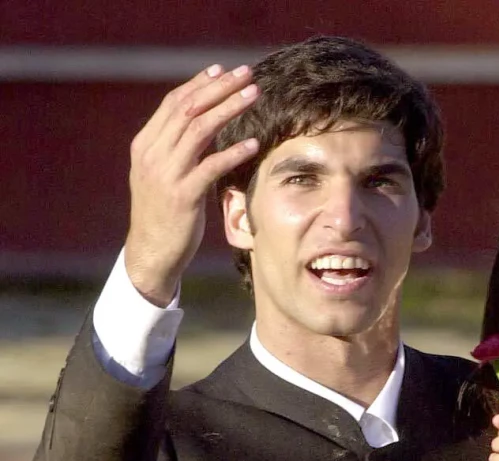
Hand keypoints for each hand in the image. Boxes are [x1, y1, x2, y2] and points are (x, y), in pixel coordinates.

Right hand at [125, 64, 260, 304]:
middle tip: (247, 74)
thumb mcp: (161, 175)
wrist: (151, 252)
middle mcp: (153, 154)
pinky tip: (253, 144)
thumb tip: (201, 125)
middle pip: (189, 109)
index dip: (199, 84)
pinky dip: (233, 152)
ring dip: (229, 109)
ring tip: (253, 96)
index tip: (222, 71)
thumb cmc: (162, 214)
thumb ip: (175, 149)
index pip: (174, 103)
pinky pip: (211, 167)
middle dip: (220, 88)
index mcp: (145, 145)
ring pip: (200, 130)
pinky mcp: (183, 196)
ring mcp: (167, 174)